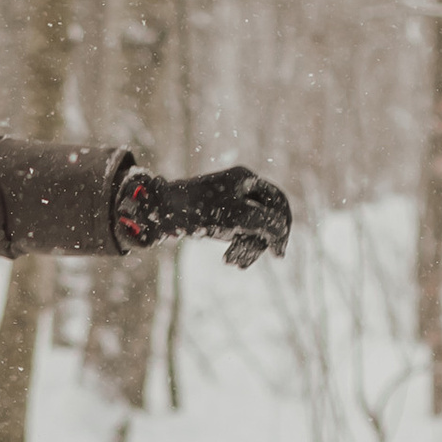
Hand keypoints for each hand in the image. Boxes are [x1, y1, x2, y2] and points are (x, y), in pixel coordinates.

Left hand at [114, 164, 292, 268]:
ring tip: (230, 263)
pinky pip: (239, 235)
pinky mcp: (220, 217)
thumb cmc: (196, 210)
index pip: (279, 202)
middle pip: (266, 218)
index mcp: (247, 179)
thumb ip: (267, 223)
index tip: (278, 254)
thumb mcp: (237, 218)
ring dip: (246, 249)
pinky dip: (236, 249)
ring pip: (252, 229)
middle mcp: (241, 188)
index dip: (283, 227)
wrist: (158, 211)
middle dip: (259, 242)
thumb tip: (283, 232)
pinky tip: (228, 261)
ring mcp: (230, 203)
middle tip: (249, 263)